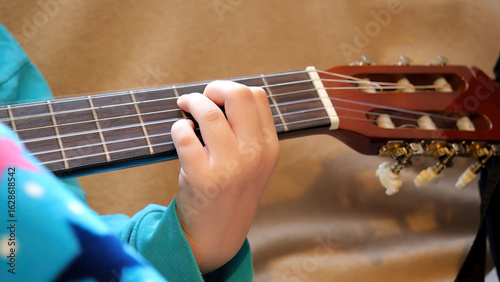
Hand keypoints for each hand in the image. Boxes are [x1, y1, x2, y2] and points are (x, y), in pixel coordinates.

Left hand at [171, 81, 279, 272]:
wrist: (217, 234)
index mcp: (269, 147)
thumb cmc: (231, 190)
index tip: (217, 99)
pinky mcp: (202, 177)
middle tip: (200, 98)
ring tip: (184, 109)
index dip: (232, 90)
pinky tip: (180, 132)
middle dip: (214, 88)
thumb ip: (247, 131)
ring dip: (191, 102)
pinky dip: (178, 127)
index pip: (257, 96)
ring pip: (209, 111)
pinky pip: (185, 134)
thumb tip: (219, 94)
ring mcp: (229, 166)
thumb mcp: (254, 162)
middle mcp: (254, 154)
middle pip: (238, 95)